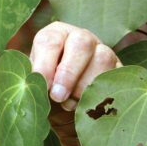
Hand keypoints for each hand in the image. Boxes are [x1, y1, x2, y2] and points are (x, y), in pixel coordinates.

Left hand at [30, 22, 120, 145]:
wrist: (68, 109)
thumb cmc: (45, 93)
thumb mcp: (33, 87)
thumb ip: (29, 85)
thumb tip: (26, 93)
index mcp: (54, 36)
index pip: (49, 40)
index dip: (45, 63)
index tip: (42, 85)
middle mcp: (80, 38)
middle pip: (81, 42)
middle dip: (68, 72)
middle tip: (58, 96)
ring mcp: (103, 51)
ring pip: (103, 58)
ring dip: (85, 85)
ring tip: (71, 104)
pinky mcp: (120, 70)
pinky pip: (118, 76)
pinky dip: (104, 93)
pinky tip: (89, 106)